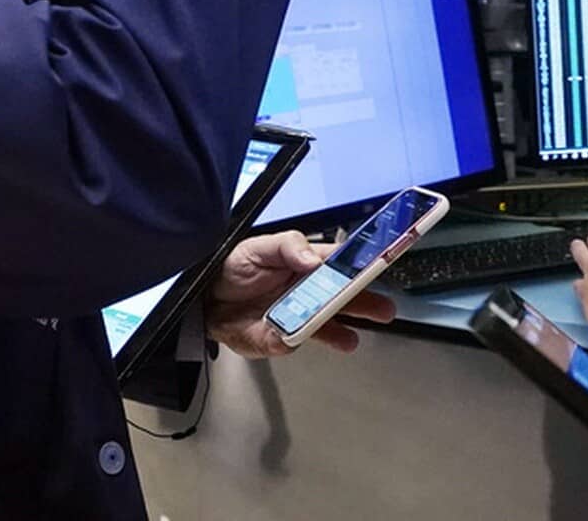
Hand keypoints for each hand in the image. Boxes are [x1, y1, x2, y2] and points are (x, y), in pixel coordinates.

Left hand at [205, 231, 396, 359]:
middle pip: (342, 298)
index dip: (362, 265)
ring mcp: (295, 316)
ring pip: (323, 325)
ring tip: (352, 339)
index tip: (379, 267)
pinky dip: (292, 341)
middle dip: (364, 303)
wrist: (204, 296)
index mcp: (306, 263)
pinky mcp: (277, 338)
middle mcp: (306, 291)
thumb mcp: (259, 246)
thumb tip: (314, 259)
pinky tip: (293, 339)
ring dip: (339, 332)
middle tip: (383, 310)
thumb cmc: (233, 266)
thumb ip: (288, 247)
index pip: (339, 263)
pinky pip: (289, 342)